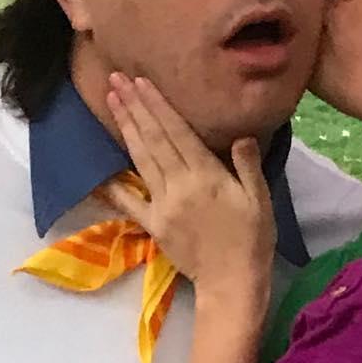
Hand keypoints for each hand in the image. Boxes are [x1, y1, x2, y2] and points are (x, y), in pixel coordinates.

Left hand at [105, 73, 275, 301]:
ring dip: (125, 129)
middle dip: (134, 107)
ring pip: (141, 160)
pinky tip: (101, 168)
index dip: (157, 105)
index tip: (141, 82)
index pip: (176, 132)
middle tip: (116, 79)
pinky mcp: (154, 225)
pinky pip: (130, 202)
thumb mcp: (261, 200)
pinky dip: (114, 186)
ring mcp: (163, 206)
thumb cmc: (252, 239)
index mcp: (206, 176)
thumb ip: (247, 166)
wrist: (232, 283)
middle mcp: (180, 186)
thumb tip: (241, 135)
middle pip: (153, 139)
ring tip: (112, 102)